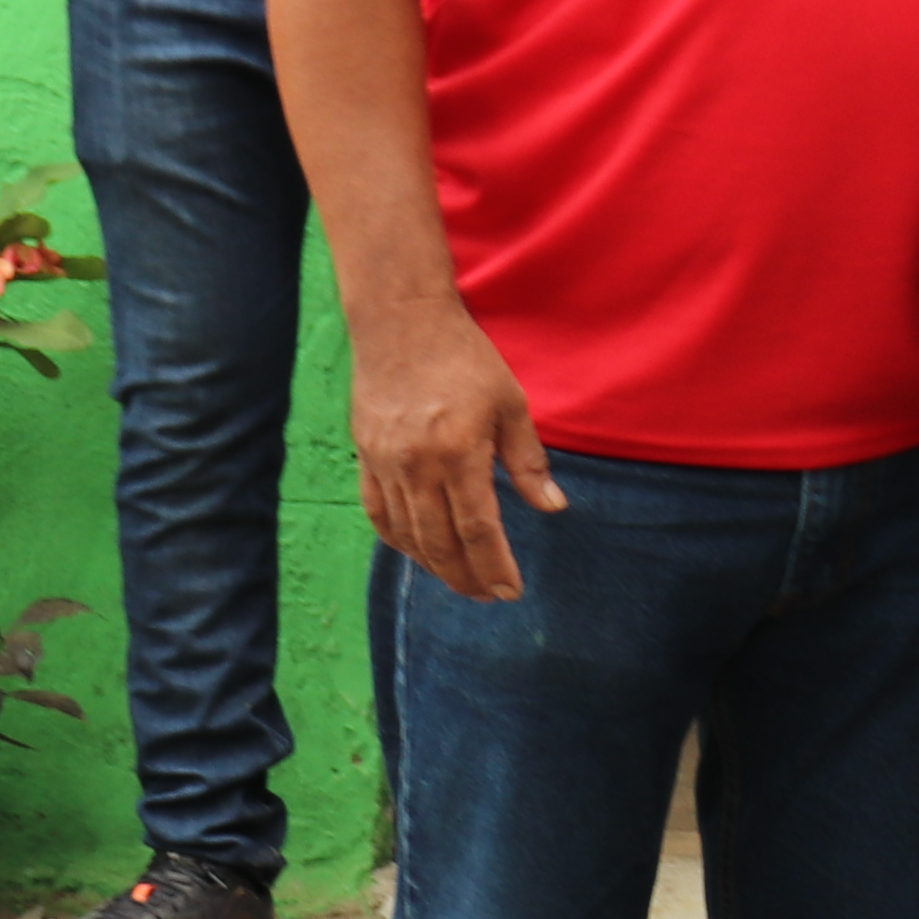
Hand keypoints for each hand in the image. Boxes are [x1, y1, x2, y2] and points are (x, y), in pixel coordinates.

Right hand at [347, 300, 559, 600]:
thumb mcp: (510, 404)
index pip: (478, 528)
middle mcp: (418, 465)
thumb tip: (552, 507)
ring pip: (408, 535)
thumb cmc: (465, 358)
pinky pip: (379, 513)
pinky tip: (419, 552)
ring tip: (461, 581)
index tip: (510, 590)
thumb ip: (528, 461)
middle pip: (441, 542)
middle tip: (488, 596)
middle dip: (467, 577)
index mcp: (459, 452)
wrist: (401, 322)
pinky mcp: (366, 456)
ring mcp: (386, 463)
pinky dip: (399, 540)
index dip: (494, 566)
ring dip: (435, 566)